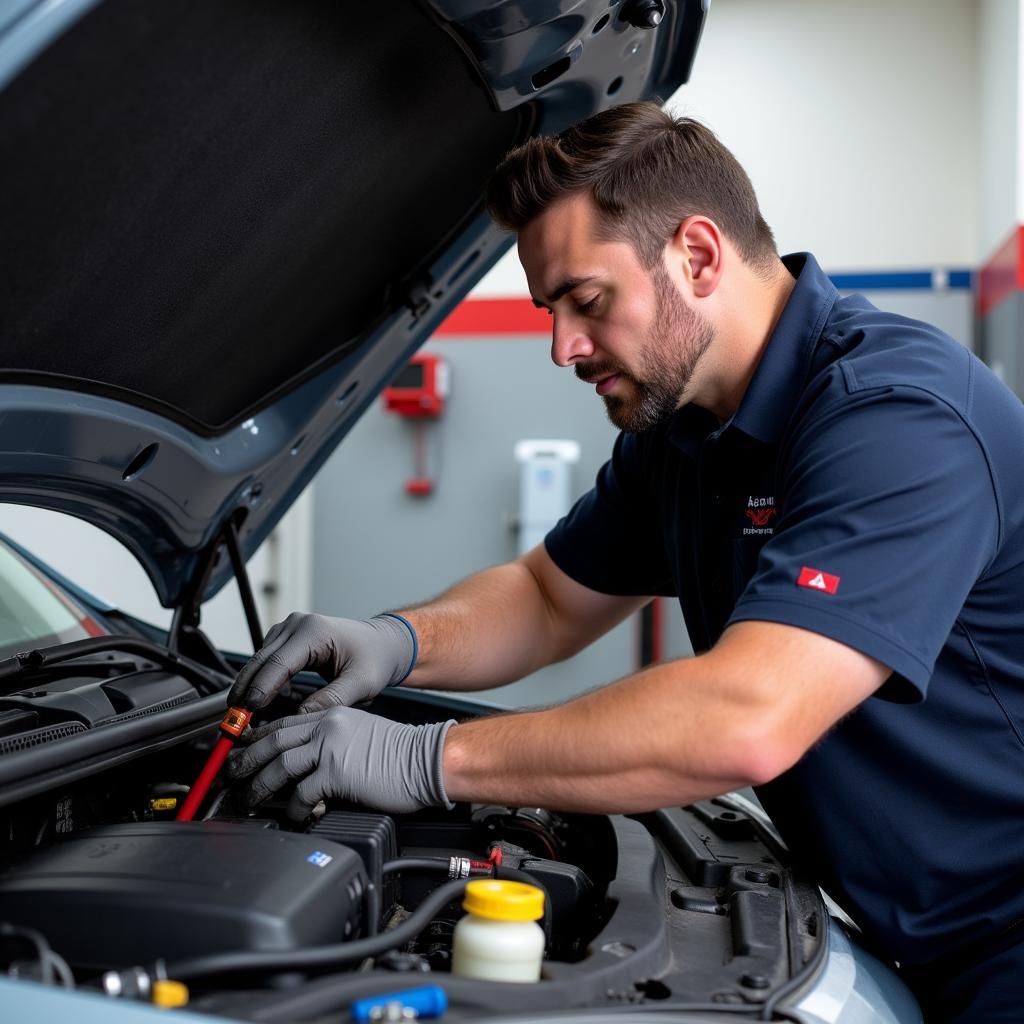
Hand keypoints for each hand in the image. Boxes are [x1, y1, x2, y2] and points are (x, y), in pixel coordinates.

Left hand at [225, 707, 454, 818]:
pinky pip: (303, 793)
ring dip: (259, 785)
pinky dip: (294, 808)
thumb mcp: (362, 736)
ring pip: (279, 764)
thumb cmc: (403, 755)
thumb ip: (333, 744)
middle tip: (231, 774)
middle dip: (246, 758)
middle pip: (273, 739)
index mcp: (333, 716)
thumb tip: (307, 770)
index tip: (242, 748)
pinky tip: (294, 817)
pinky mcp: (338, 772)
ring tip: (249, 799)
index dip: (258, 736)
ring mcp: (332, 748)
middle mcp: (329, 727)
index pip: (285, 722)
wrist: (428, 759)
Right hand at [228, 612, 416, 711]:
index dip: (261, 688)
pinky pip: (265, 661)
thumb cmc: (375, 659)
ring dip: (249, 687)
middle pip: (261, 660)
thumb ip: (332, 699)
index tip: (249, 711)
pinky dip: (259, 681)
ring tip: (241, 717)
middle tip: (234, 720)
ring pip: (259, 661)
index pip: (279, 661)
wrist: (381, 644)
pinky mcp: (286, 638)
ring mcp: (289, 629)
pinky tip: (256, 704)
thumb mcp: (361, 683)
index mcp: (314, 631)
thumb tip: (300, 718)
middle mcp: (297, 625)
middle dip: (246, 690)